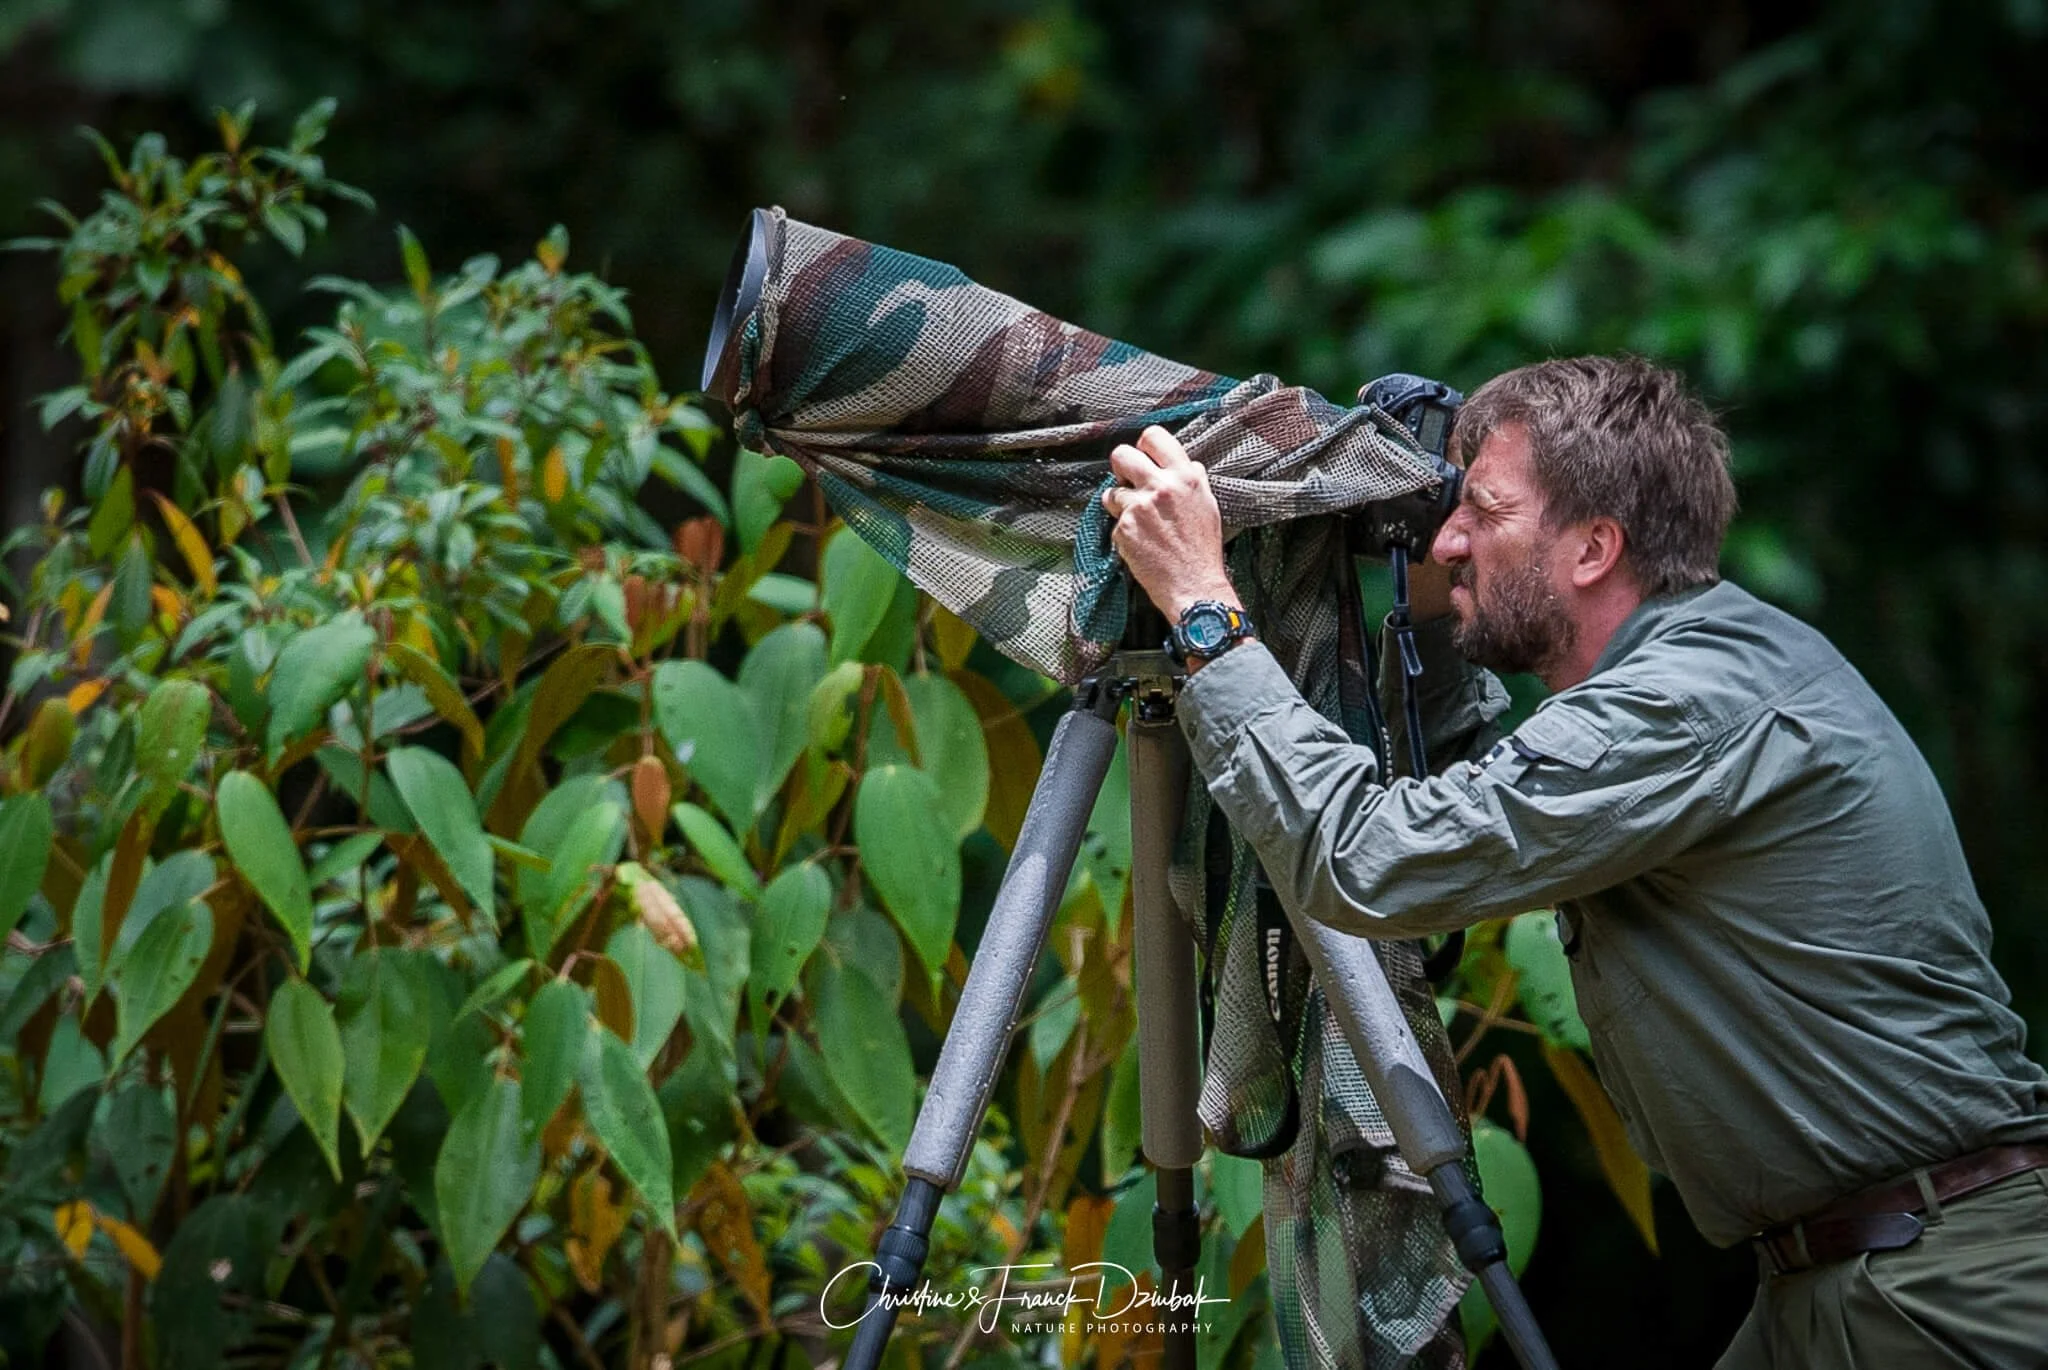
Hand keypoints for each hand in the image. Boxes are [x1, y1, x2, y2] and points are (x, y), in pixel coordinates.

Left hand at [1101, 425, 1238, 618]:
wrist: (1194, 585)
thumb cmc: (1202, 549)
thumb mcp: (1207, 504)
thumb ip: (1193, 479)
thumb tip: (1184, 463)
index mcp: (1185, 477)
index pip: (1153, 436)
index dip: (1144, 446)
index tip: (1144, 457)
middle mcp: (1160, 487)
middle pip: (1121, 454)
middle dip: (1121, 467)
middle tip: (1129, 482)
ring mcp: (1139, 507)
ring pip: (1111, 491)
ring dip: (1119, 502)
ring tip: (1138, 520)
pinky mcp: (1123, 529)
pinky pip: (1113, 520)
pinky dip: (1123, 530)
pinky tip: (1140, 542)